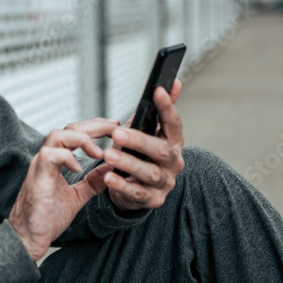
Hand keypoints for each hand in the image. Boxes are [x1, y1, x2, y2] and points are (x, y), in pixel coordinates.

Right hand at [8, 118, 120, 260]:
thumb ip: (92, 182)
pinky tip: (79, 168)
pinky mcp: (37, 176)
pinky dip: (67, 157)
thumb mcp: (77, 196)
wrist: (29, 237)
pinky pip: (50, 155)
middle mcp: (47, 158)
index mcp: (56, 160)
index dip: (95, 127)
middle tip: (115, 127)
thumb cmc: (47, 217)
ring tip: (99, 151)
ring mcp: (40, 165)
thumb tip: (111, 168)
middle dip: (94, 125)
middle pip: (70, 128)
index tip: (115, 127)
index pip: (75, 132)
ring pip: (58, 135)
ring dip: (82, 138)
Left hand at [102, 79, 183, 211]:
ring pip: (148, 173)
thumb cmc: (141, 153)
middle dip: (139, 141)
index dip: (167, 107)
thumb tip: (172, 82)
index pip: (174, 123)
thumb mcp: (148, 132)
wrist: (138, 188)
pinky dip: (121, 185)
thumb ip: (157, 111)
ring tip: (108, 155)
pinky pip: (136, 192)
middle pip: (161, 151)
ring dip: (127, 163)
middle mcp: (174, 163)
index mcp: (174, 142)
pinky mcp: (153, 200)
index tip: (157, 90)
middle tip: (117, 133)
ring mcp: (165, 183)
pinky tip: (107, 177)